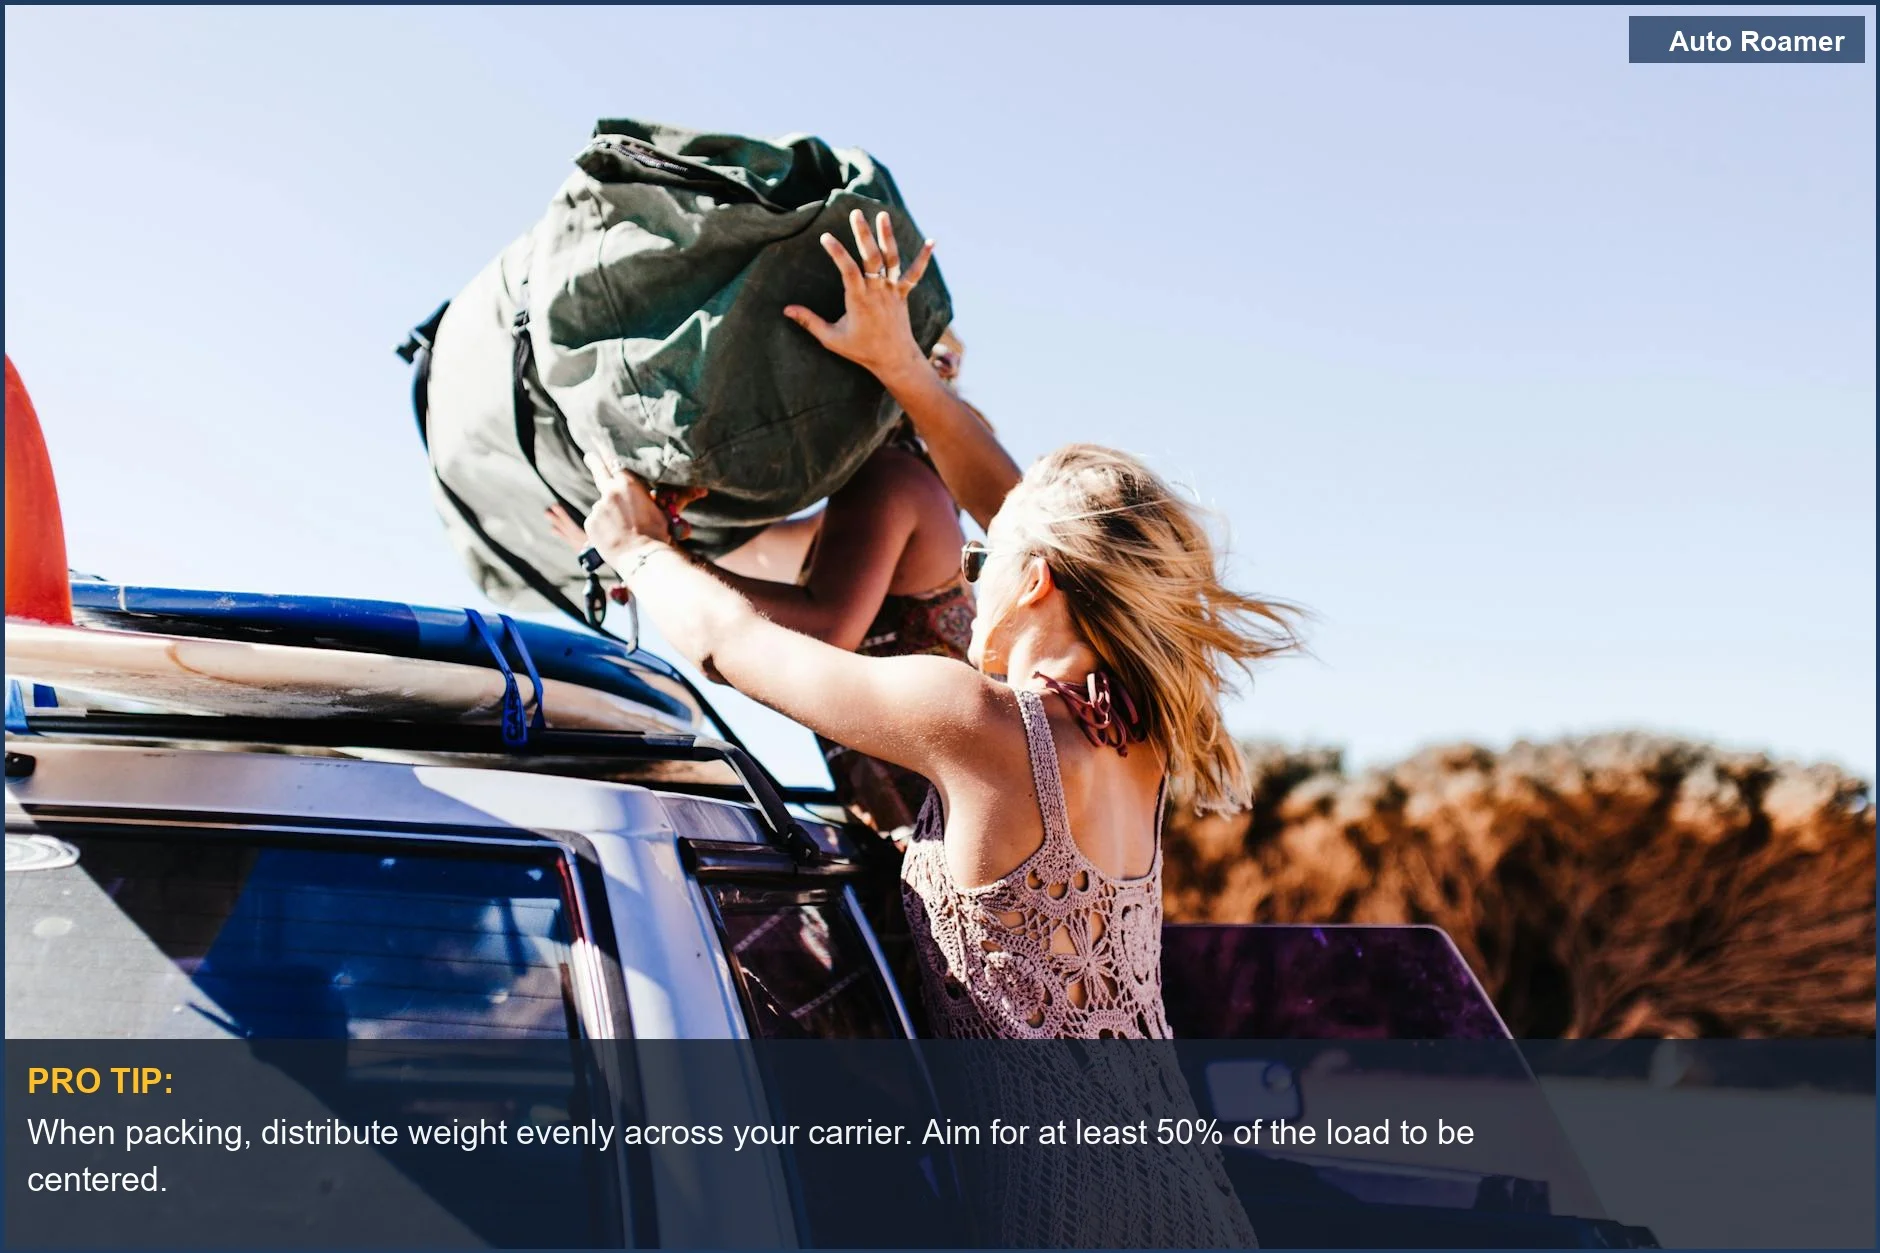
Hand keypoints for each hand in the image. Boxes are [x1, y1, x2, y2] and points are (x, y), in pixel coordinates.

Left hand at [552, 452, 676, 565]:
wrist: (642, 558)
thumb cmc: (656, 536)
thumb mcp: (657, 510)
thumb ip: (644, 499)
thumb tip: (642, 498)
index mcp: (628, 484)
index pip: (614, 462)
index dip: (606, 453)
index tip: (598, 445)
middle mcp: (610, 492)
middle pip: (598, 471)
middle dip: (594, 461)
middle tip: (589, 455)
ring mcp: (598, 507)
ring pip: (602, 506)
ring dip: (608, 513)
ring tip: (622, 530)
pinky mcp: (590, 523)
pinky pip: (596, 522)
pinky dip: (603, 528)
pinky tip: (614, 537)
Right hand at [783, 208, 936, 385]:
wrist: (894, 359)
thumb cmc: (861, 350)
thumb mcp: (832, 338)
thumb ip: (809, 322)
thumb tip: (786, 310)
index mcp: (859, 300)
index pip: (848, 270)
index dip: (837, 253)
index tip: (826, 237)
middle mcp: (877, 291)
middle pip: (871, 258)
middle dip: (863, 234)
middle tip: (855, 214)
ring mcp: (892, 291)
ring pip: (892, 260)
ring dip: (887, 237)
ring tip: (882, 215)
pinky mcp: (903, 294)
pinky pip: (914, 274)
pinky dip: (923, 258)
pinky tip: (931, 242)